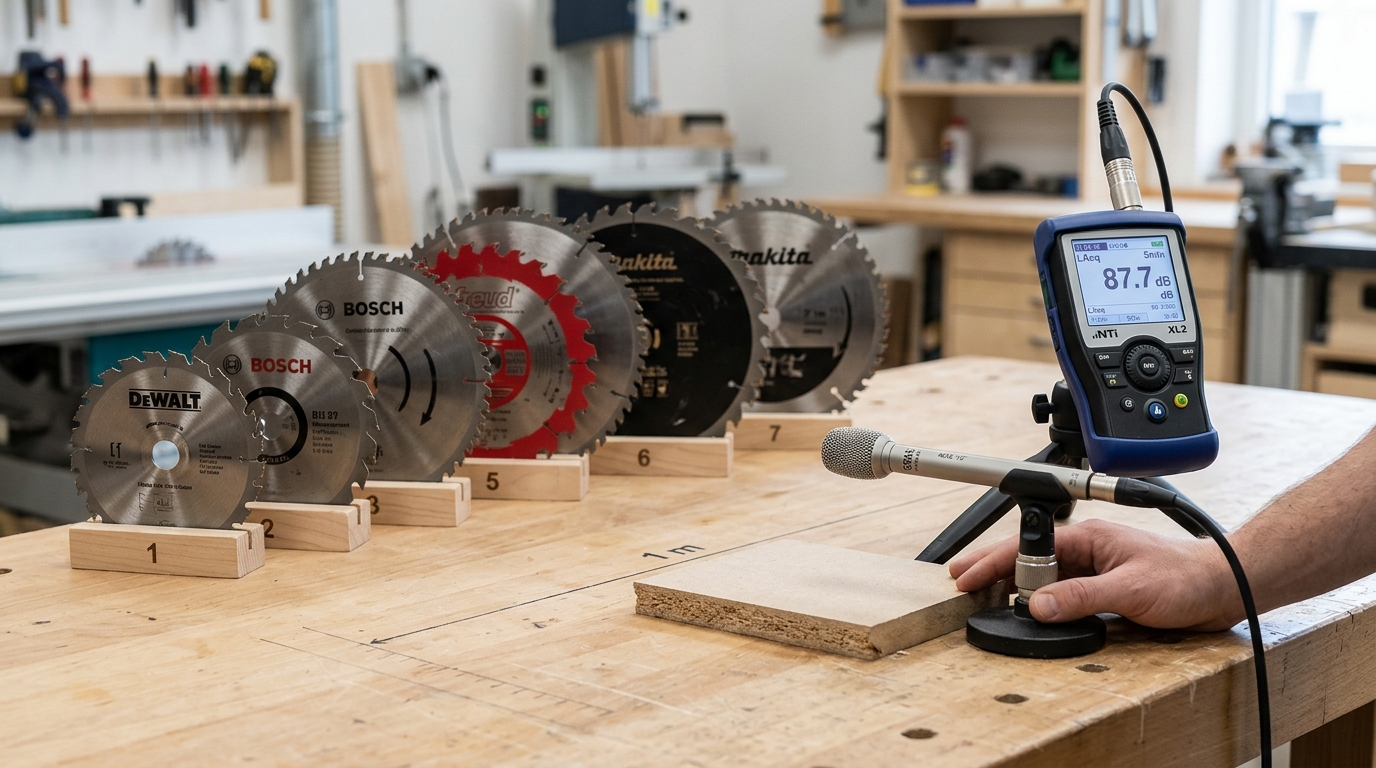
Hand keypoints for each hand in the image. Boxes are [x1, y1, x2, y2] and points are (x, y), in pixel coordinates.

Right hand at [948, 519, 1242, 630]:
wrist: (1222, 587)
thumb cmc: (1186, 579)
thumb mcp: (1129, 590)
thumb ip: (1081, 597)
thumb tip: (1037, 606)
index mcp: (1087, 537)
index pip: (1026, 548)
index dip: (991, 563)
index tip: (966, 578)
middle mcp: (1087, 549)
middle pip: (1027, 559)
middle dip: (991, 570)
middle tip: (961, 585)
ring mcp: (1094, 568)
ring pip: (1042, 576)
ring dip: (1013, 587)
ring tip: (984, 599)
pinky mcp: (1103, 587)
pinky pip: (1061, 591)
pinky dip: (1038, 600)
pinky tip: (1027, 610)